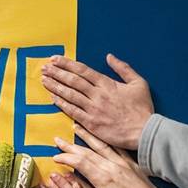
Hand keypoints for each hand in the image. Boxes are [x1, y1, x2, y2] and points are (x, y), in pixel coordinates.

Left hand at [40, 54, 154, 150]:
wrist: (144, 131)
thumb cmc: (142, 108)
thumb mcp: (138, 82)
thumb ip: (123, 68)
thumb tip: (109, 57)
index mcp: (107, 83)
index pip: (82, 70)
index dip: (67, 64)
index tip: (55, 59)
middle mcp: (97, 95)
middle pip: (72, 80)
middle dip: (56, 72)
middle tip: (44, 68)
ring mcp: (93, 109)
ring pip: (70, 95)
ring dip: (55, 86)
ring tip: (44, 80)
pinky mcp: (91, 123)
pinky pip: (73, 112)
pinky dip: (62, 104)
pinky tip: (52, 98)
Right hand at [52, 131, 173, 187]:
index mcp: (103, 178)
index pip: (80, 163)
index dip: (66, 158)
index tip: (55, 157)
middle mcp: (111, 166)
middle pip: (87, 152)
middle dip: (70, 145)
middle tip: (57, 139)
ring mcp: (122, 163)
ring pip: (101, 145)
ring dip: (87, 136)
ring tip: (76, 127)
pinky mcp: (130, 163)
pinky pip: (116, 147)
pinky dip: (106, 139)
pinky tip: (102, 134)